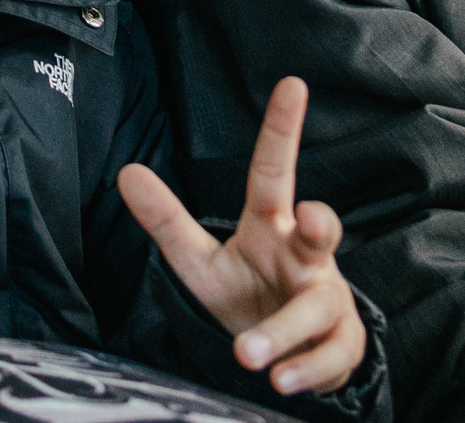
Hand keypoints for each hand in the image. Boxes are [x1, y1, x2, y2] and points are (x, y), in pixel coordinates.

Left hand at [119, 77, 365, 397]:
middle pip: (321, 231)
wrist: (289, 352)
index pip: (274, 172)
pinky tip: (280, 380)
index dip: (282, 129)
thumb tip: (125, 172)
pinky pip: (330, 355)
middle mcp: (305, 256)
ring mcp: (326, 299)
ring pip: (317, 307)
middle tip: (310, 219)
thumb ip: (166, 221)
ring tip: (249, 355)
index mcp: (271, 226)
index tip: (292, 84)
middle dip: (321, 223)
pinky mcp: (339, 344)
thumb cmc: (246, 292)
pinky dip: (305, 369)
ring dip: (283, 331)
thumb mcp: (199, 262)